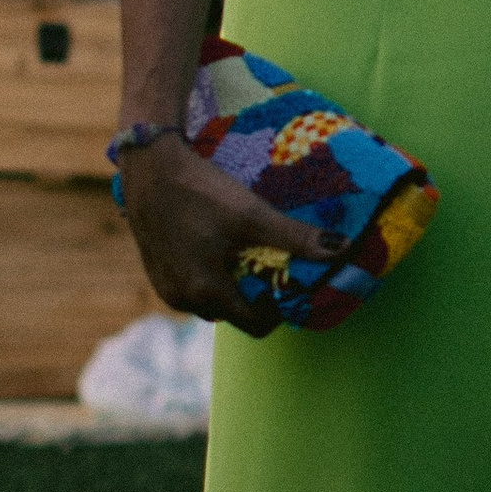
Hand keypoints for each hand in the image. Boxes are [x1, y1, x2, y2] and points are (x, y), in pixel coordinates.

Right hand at [117, 131, 345, 335]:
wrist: (149, 167)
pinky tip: (218, 245)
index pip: (256, 325)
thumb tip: (341, 250)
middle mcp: (183, 300)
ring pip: (213, 302)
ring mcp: (167, 288)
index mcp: (206, 292)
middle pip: (235, 315)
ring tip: (245, 252)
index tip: (290, 281)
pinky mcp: (157, 273)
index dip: (279, 309)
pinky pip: (193, 288)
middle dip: (256, 296)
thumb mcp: (251, 214)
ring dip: (232, 286)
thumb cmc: (199, 191)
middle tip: (271, 263)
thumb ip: (295, 238)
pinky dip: (211, 276)